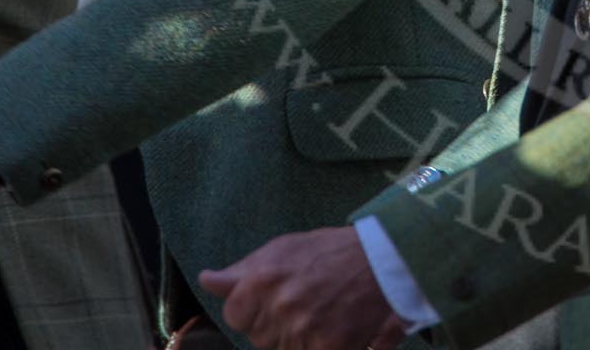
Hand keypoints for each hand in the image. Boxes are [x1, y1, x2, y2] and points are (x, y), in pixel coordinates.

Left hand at [201, 227, 406, 349]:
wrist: (384, 259)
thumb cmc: (329, 251)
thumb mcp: (282, 249)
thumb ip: (241, 271)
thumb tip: (206, 280)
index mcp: (263, 280)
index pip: (234, 316)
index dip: (252, 310)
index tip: (272, 300)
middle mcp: (281, 306)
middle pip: (258, 338)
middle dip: (274, 326)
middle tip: (302, 304)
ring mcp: (305, 330)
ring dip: (297, 339)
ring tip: (319, 314)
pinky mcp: (330, 347)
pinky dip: (319, 345)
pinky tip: (332, 328)